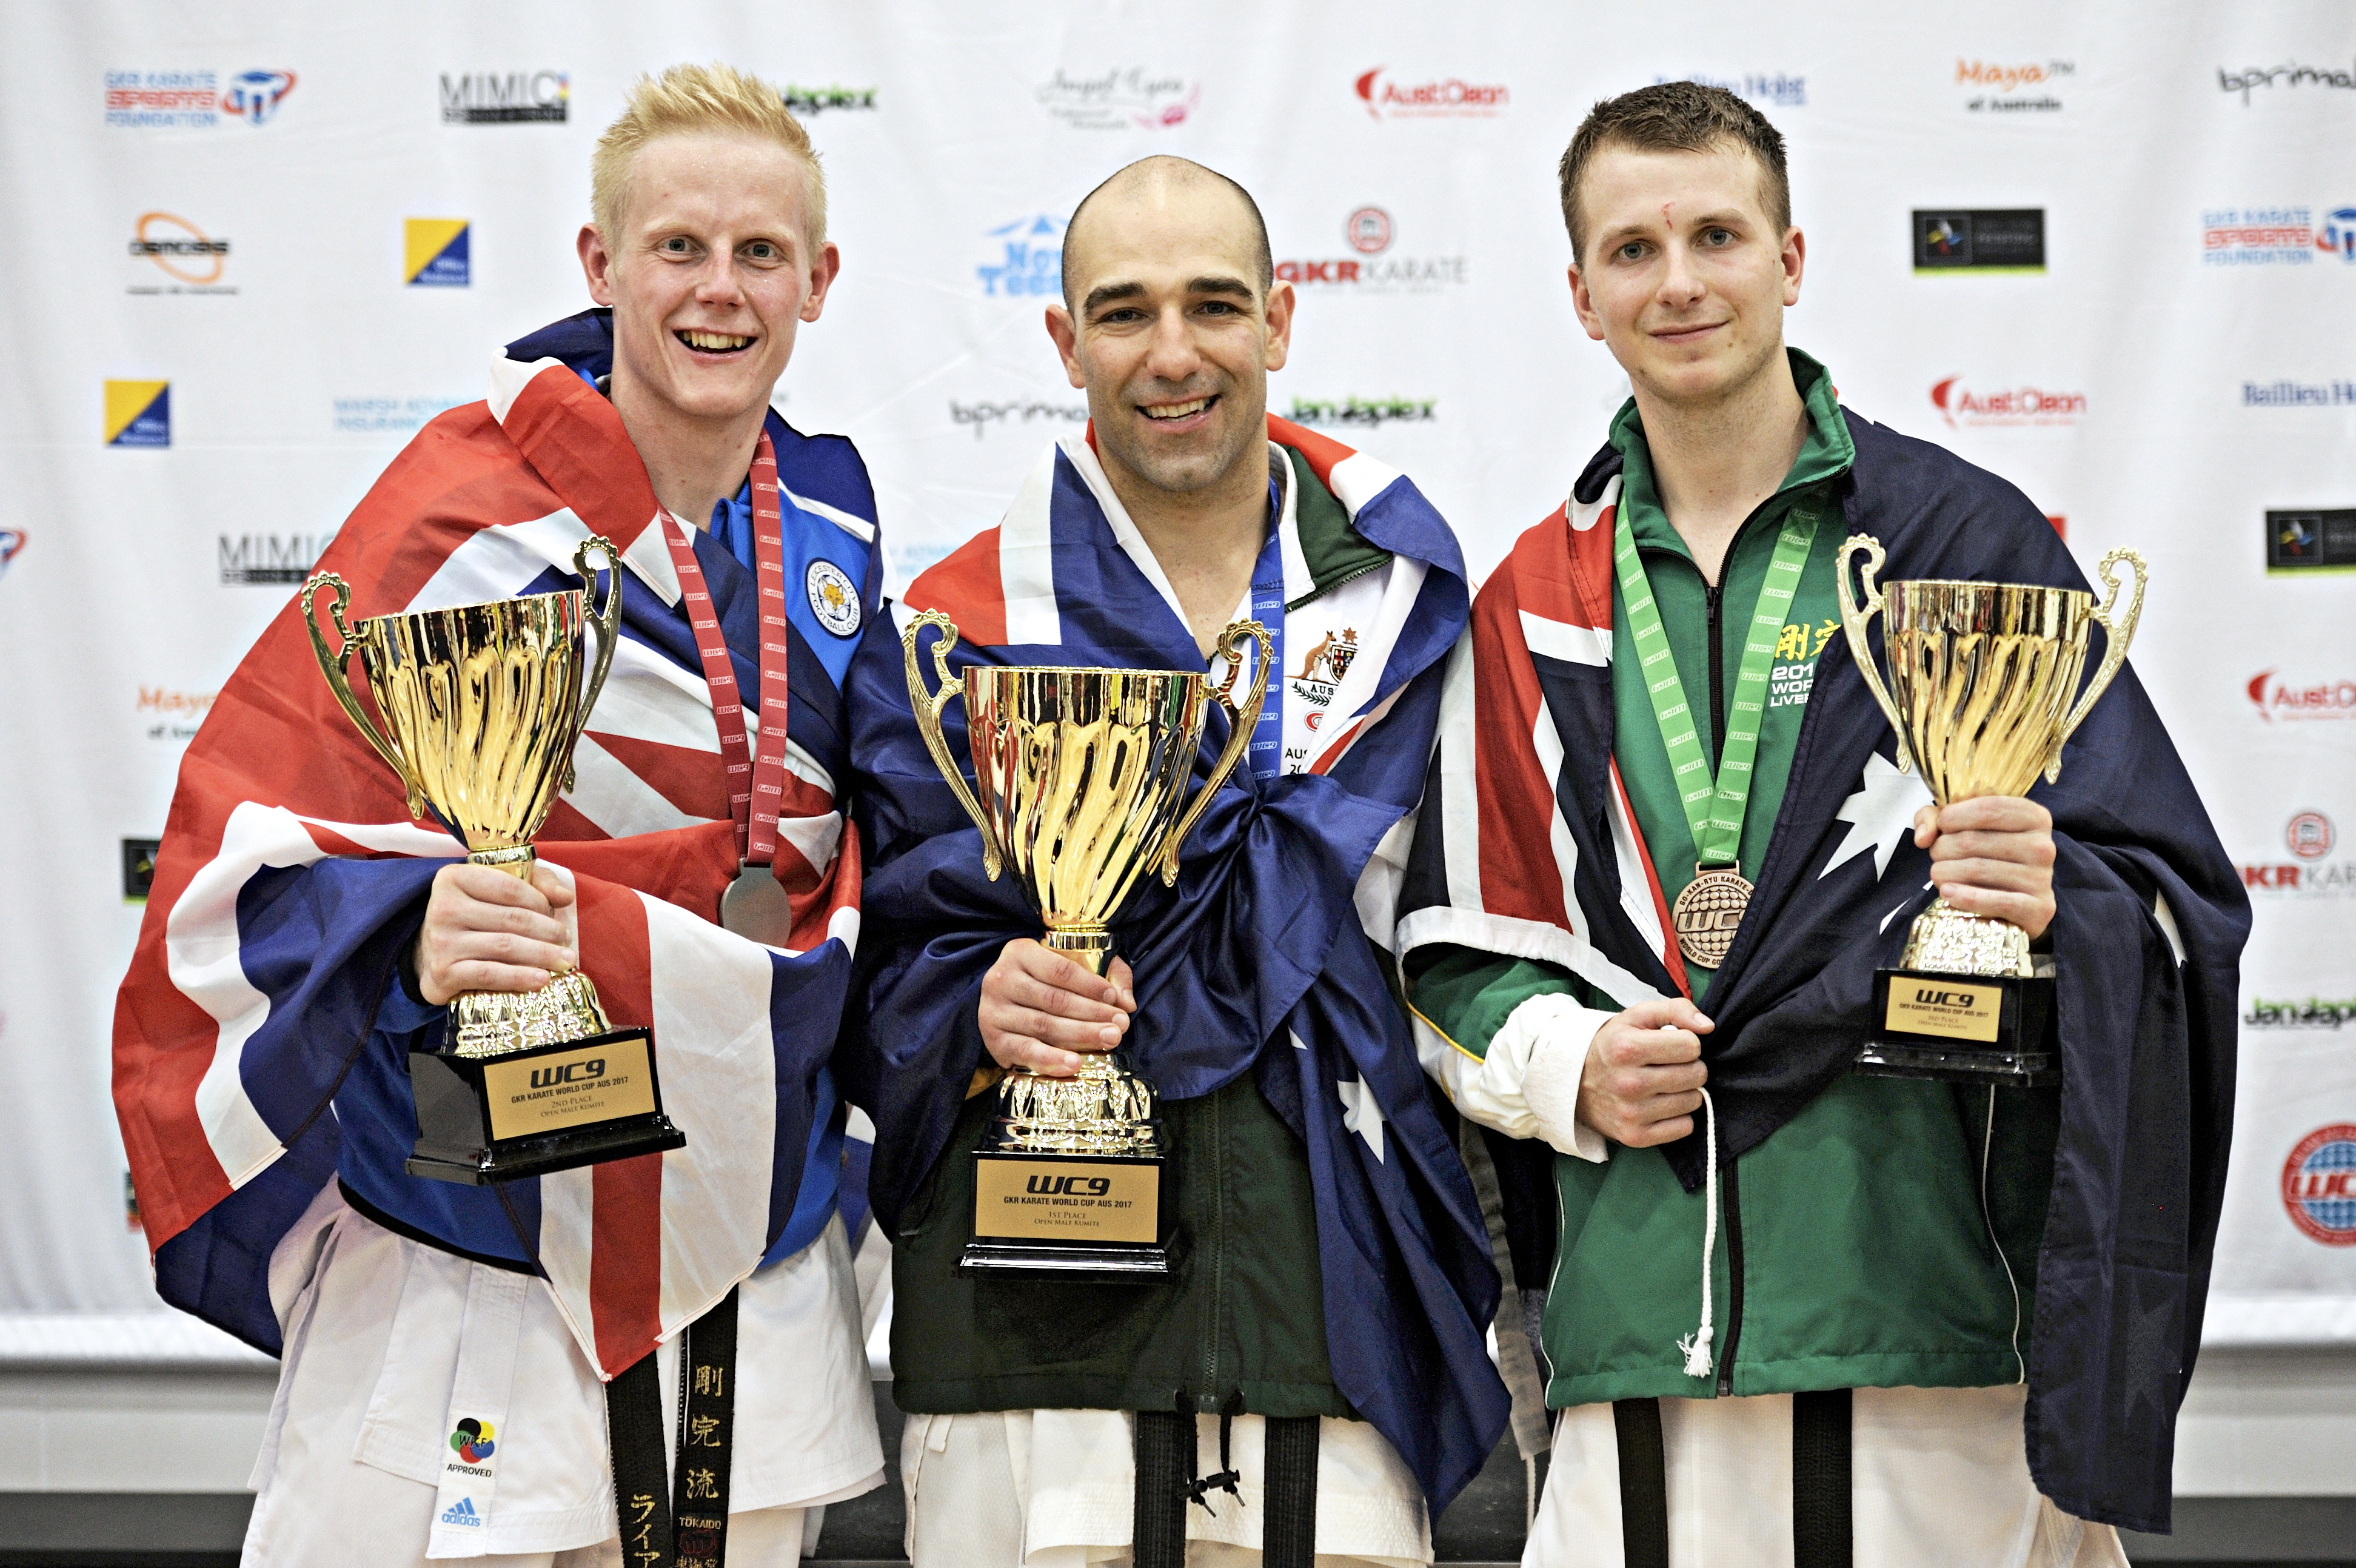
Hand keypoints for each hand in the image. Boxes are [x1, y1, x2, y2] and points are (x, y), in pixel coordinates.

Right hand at [413, 862, 579, 1005]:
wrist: (429, 955)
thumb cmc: (473, 917)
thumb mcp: (498, 888)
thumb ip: (535, 882)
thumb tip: (564, 896)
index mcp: (454, 878)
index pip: (510, 888)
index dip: (540, 902)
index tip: (555, 913)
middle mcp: (443, 907)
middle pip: (511, 919)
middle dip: (548, 931)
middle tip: (567, 941)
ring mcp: (441, 941)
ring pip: (505, 947)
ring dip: (542, 955)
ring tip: (565, 960)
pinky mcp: (443, 973)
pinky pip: (490, 975)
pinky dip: (520, 977)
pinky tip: (542, 979)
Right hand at [978, 940, 1135, 1076]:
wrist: (1005, 1002)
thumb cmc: (1046, 980)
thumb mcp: (1075, 964)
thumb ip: (1108, 974)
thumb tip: (1128, 1002)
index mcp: (1020, 952)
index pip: (1060, 969)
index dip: (1090, 985)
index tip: (1115, 999)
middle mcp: (1001, 979)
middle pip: (1054, 1000)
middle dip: (1092, 1013)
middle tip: (1121, 1026)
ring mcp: (994, 1011)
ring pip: (1043, 1026)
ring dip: (1080, 1035)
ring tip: (1109, 1040)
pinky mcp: (993, 1040)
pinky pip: (1026, 1051)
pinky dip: (1051, 1059)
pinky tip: (1075, 1063)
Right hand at [1576, 998, 1712, 1147]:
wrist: (1575, 1083)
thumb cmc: (1613, 1046)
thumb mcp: (1637, 1017)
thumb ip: (1675, 1010)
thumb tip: (1708, 1027)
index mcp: (1627, 1048)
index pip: (1691, 1046)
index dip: (1686, 1043)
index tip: (1671, 1045)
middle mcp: (1629, 1083)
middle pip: (1696, 1074)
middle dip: (1689, 1066)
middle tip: (1669, 1066)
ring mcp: (1632, 1113)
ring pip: (1693, 1101)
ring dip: (1685, 1091)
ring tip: (1664, 1085)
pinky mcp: (1635, 1136)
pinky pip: (1685, 1127)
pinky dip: (1679, 1116)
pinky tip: (1661, 1105)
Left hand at [1912, 797, 2055, 939]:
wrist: (2018, 903)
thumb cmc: (1988, 857)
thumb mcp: (1963, 826)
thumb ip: (1935, 818)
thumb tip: (1923, 837)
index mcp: (2034, 817)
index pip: (1988, 808)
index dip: (1954, 816)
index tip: (1942, 826)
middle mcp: (2043, 845)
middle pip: (1974, 840)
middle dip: (1943, 848)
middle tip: (1938, 856)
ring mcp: (2043, 878)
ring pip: (1977, 869)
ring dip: (1945, 872)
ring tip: (1940, 874)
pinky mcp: (2038, 908)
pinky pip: (1996, 901)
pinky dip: (1965, 897)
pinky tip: (1948, 893)